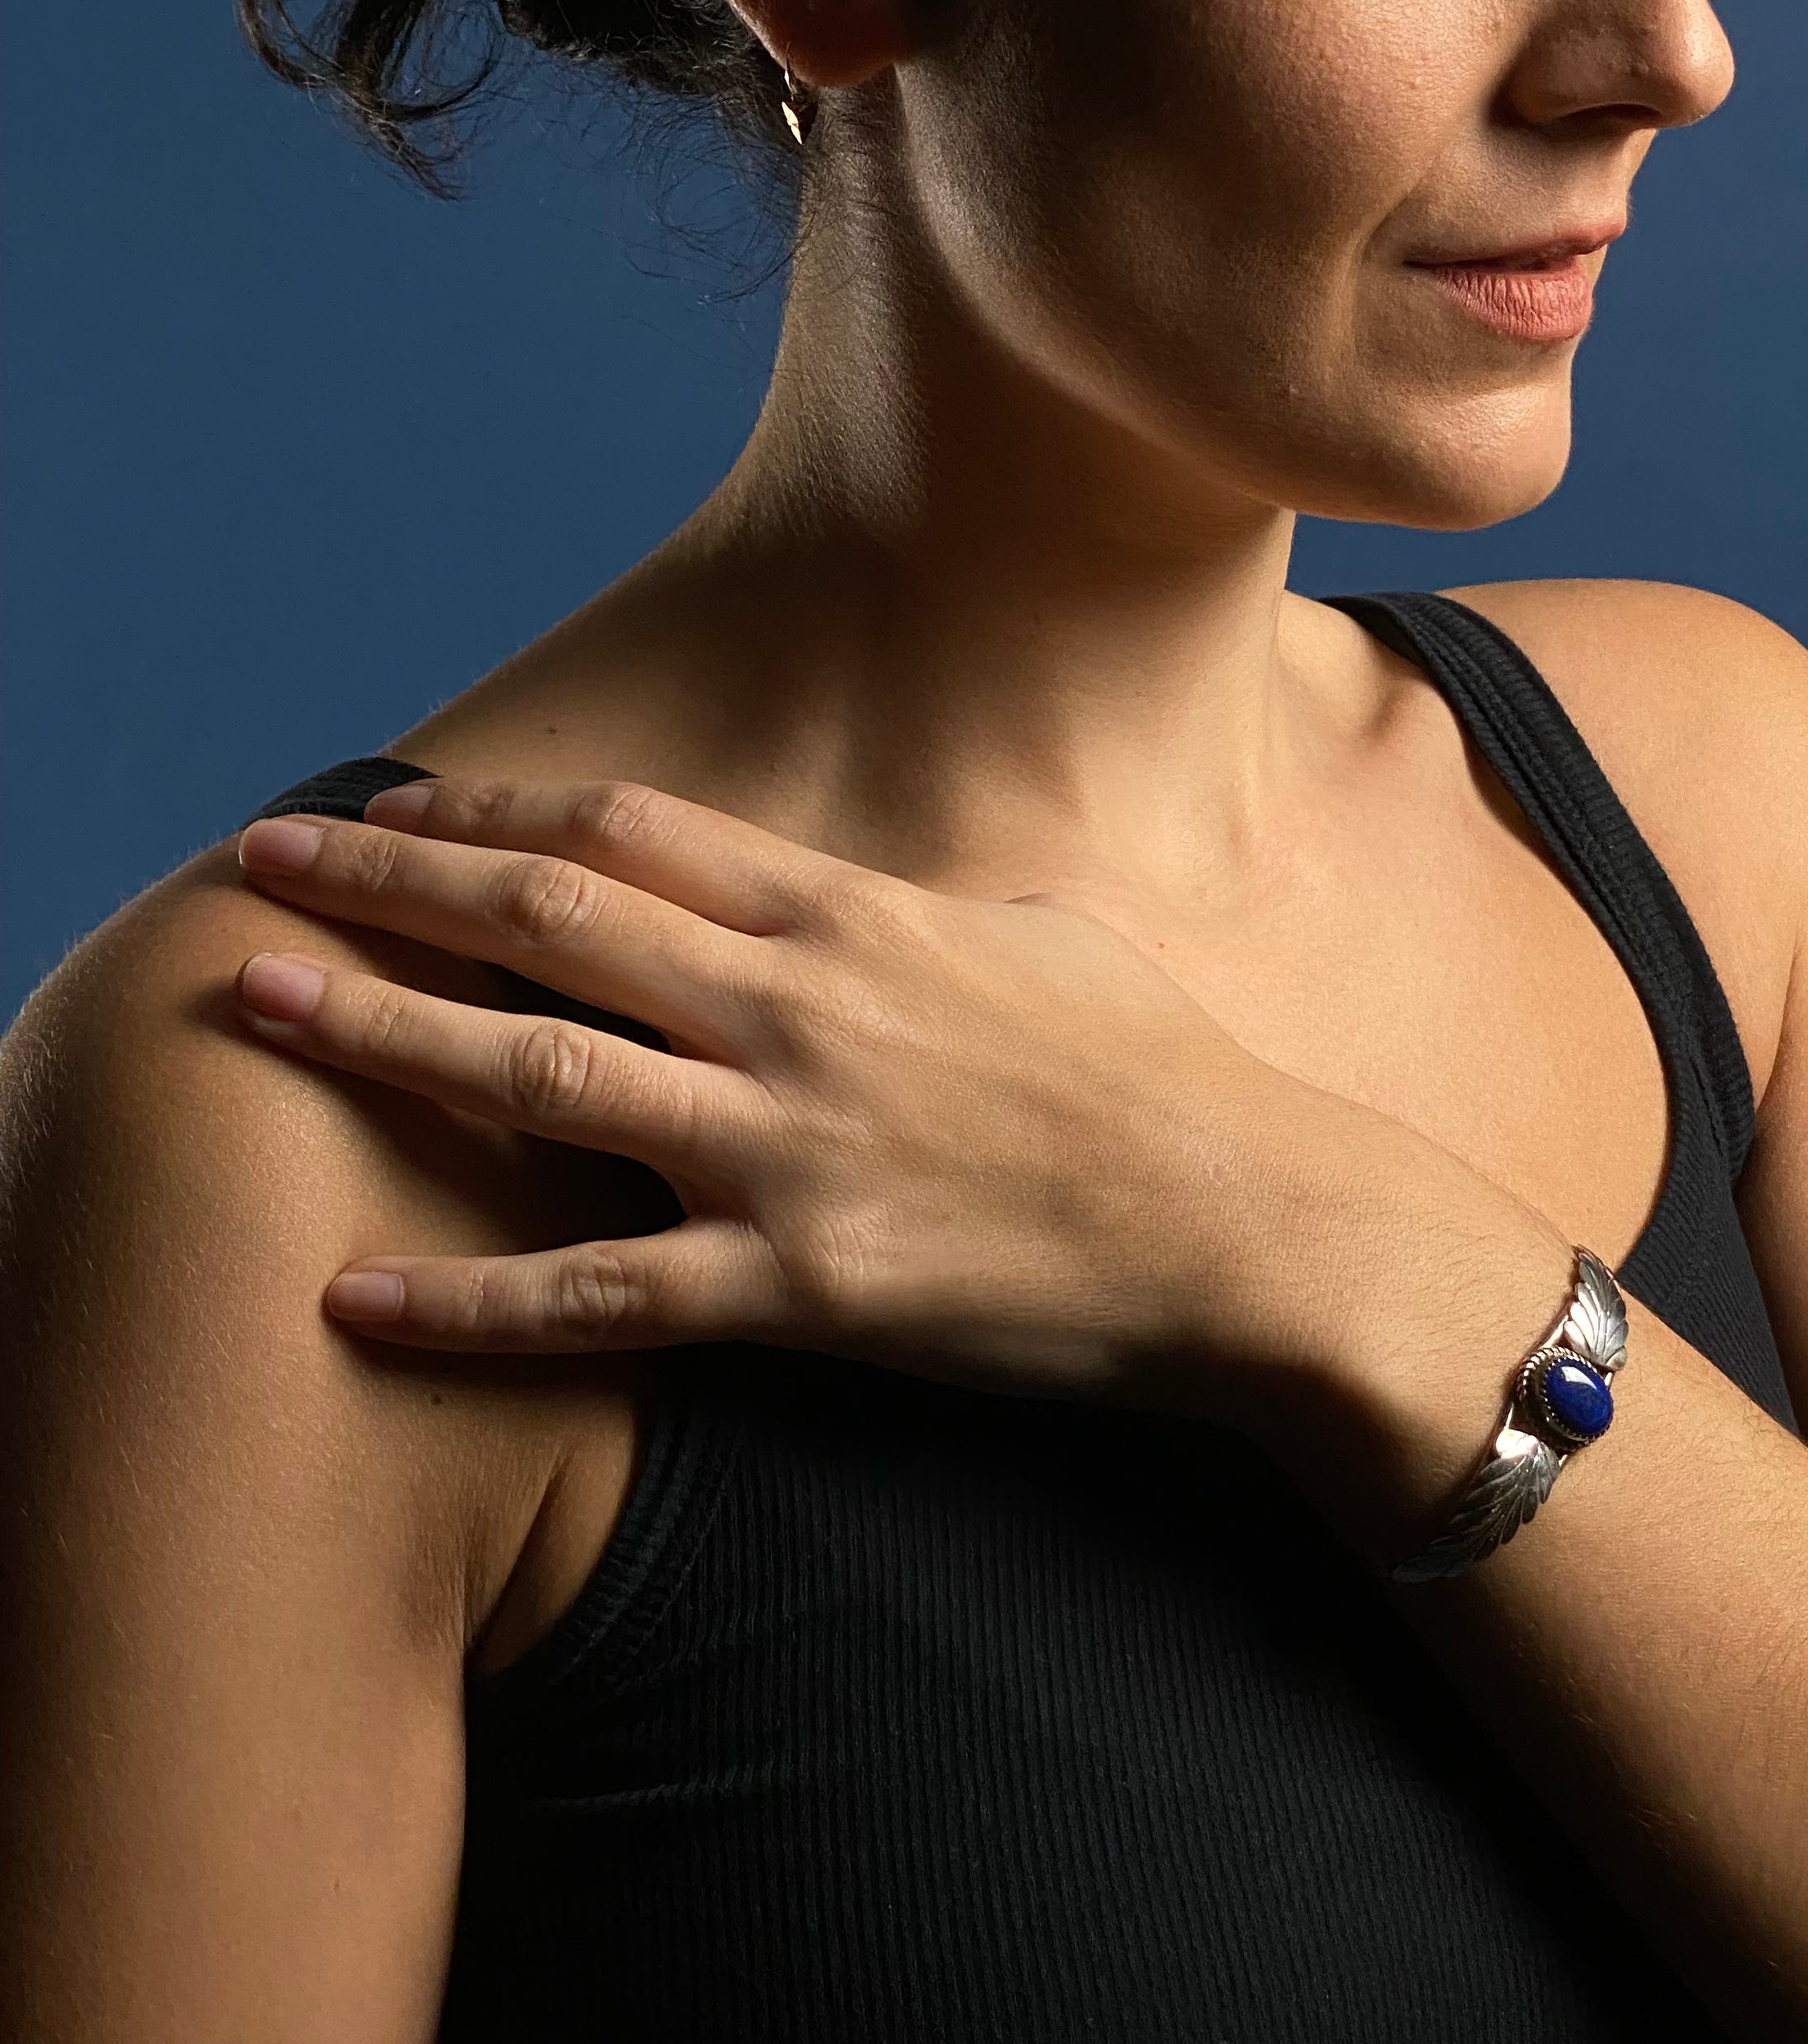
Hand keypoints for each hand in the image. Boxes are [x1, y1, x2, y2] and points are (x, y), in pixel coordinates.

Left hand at [229, 775, 1372, 1415]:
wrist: (1247, 1226)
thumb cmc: (1159, 1074)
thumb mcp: (1035, 934)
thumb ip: (904, 916)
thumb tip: (832, 906)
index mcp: (850, 917)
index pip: (629, 833)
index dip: (496, 810)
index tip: (401, 802)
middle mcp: (797, 1012)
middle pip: (549, 920)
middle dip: (391, 882)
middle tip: (265, 863)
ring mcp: (789, 1150)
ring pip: (540, 1078)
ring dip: (383, 1038)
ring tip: (260, 1007)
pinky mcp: (801, 1290)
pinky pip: (598, 1298)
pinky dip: (466, 1304)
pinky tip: (355, 1301)